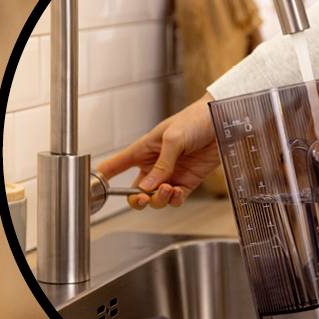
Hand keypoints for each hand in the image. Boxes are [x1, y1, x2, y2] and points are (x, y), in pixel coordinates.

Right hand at [97, 100, 217, 208]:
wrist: (224, 120)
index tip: (94, 191)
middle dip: (136, 199)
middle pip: (135, 191)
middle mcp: (154, 165)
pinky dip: (174, 200)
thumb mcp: (173, 138)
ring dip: (159, 199)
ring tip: (167, 189)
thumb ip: (161, 164)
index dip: (103, 179)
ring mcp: (171, 174)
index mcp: (143, 150)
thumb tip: (148, 187)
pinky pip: (175, 198)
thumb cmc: (195, 119)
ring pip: (155, 198)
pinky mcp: (188, 181)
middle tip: (143, 197)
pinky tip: (177, 192)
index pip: (116, 166)